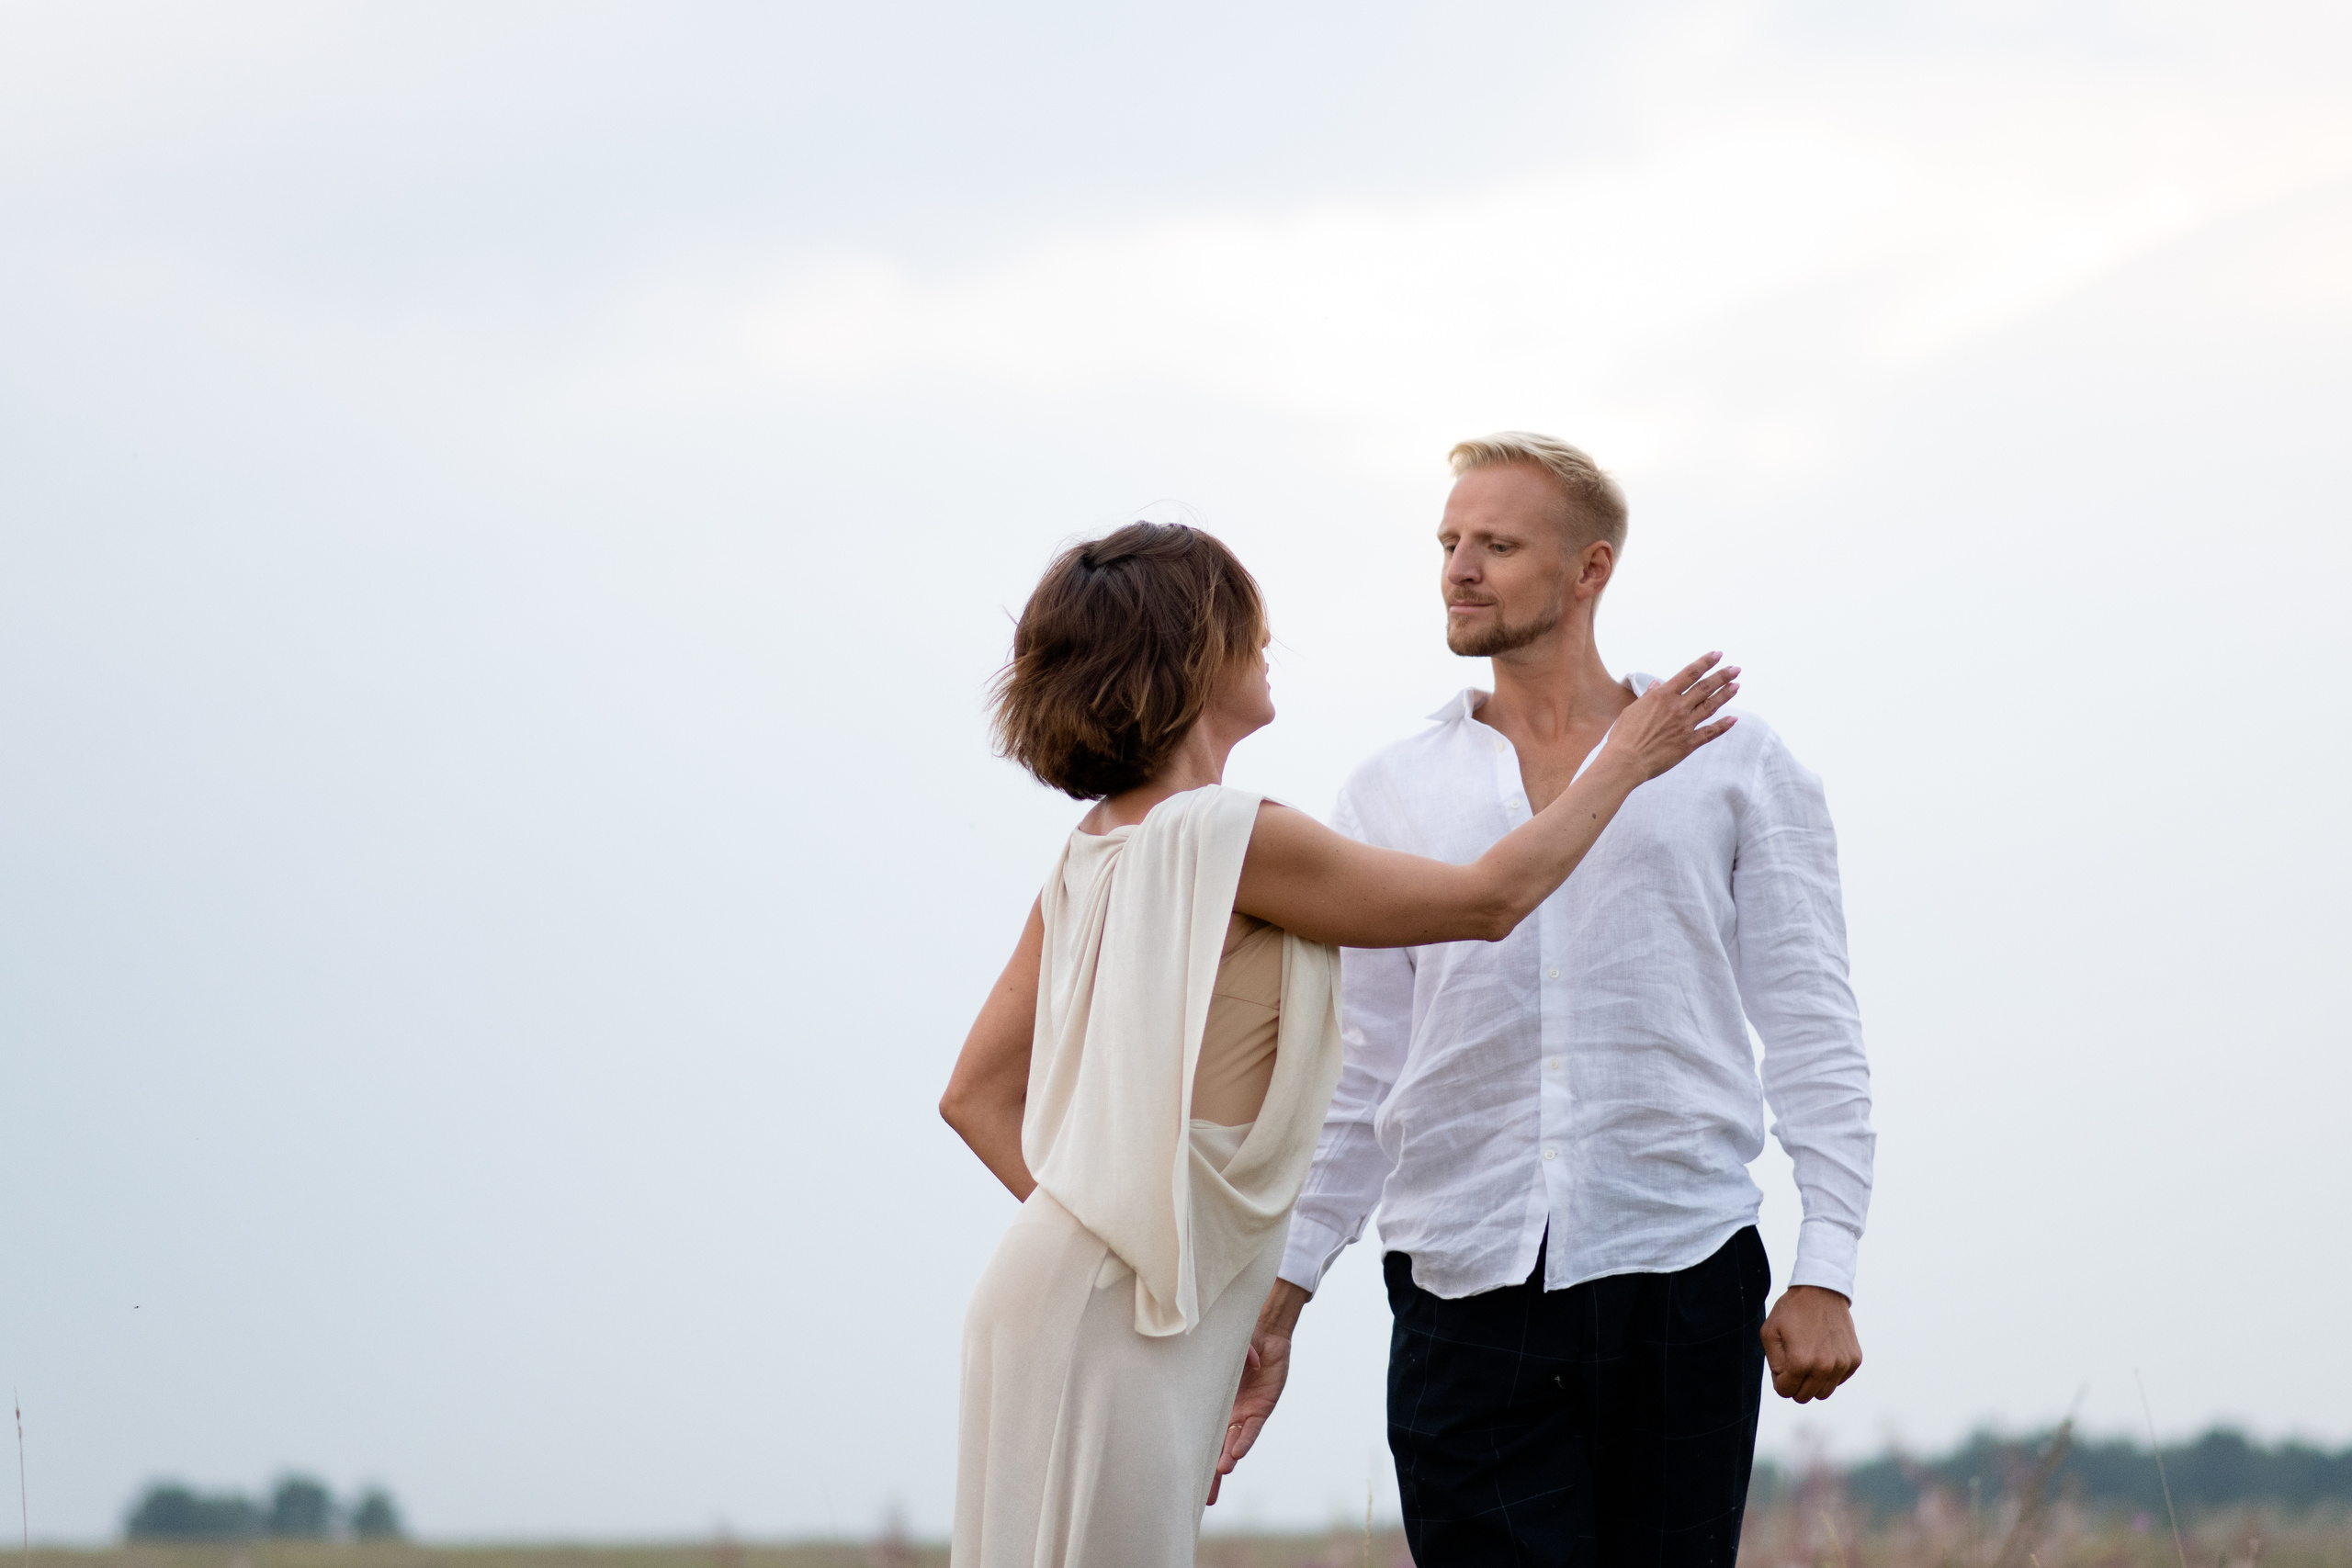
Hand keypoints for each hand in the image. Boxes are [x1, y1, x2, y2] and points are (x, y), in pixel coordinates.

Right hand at [1208, 1283, 1306, 1502]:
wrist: (1267, 1335)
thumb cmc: (1241, 1340)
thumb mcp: (1225, 1348)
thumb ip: (1229, 1354)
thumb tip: (1242, 1362)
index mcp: (1213, 1404)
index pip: (1202, 1434)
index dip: (1195, 1452)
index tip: (1183, 1471)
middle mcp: (1227, 1413)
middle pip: (1217, 1449)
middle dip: (1210, 1473)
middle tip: (1203, 1497)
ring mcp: (1244, 1413)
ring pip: (1233, 1444)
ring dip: (1226, 1459)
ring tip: (1218, 1475)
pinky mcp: (1262, 1408)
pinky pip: (1252, 1428)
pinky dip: (1244, 1440)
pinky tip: (1236, 1454)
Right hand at [1601, 652, 1739, 781]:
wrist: (1626, 760)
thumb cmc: (1624, 735)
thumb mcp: (1633, 709)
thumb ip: (1648, 696)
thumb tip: (1657, 684)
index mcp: (1663, 696)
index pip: (1689, 674)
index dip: (1705, 663)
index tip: (1718, 655)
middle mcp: (1677, 708)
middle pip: (1704, 688)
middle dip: (1722, 676)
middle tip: (1736, 669)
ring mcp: (1685, 725)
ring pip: (1710, 706)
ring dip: (1725, 695)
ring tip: (1736, 685)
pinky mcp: (1688, 743)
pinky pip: (1709, 732)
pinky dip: (1722, 725)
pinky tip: (1733, 719)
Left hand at [1760, 1285, 1862, 1401]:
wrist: (1822, 1290)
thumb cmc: (1792, 1310)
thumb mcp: (1769, 1333)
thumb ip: (1773, 1364)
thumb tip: (1785, 1383)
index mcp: (1801, 1362)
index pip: (1785, 1391)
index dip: (1779, 1379)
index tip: (1782, 1362)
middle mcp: (1825, 1367)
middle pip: (1804, 1396)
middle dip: (1795, 1384)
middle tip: (1793, 1361)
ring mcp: (1843, 1364)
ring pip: (1823, 1393)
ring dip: (1813, 1381)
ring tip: (1809, 1358)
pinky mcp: (1854, 1360)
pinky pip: (1838, 1380)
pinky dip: (1829, 1373)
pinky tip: (1823, 1352)